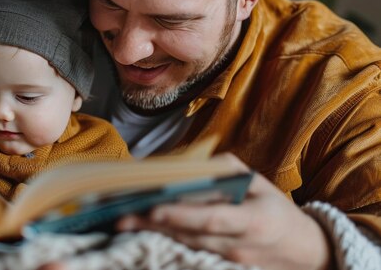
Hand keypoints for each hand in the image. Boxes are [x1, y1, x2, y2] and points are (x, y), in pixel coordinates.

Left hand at [116, 153, 334, 269]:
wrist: (303, 251)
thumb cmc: (275, 208)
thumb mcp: (257, 181)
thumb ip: (223, 169)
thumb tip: (186, 163)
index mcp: (253, 222)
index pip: (211, 220)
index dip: (182, 215)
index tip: (154, 208)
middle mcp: (238, 246)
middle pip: (190, 235)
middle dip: (153, 225)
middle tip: (120, 215)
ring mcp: (228, 262)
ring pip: (184, 246)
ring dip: (153, 233)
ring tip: (122, 220)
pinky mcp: (220, 268)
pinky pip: (188, 252)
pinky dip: (165, 240)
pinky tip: (142, 231)